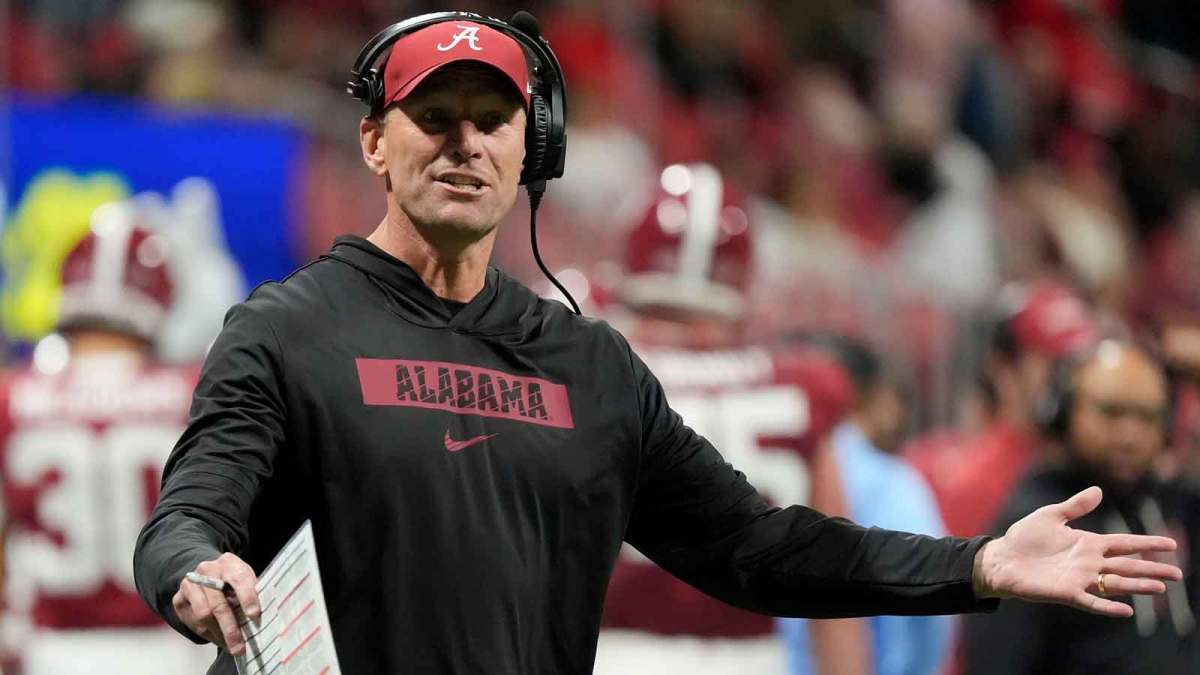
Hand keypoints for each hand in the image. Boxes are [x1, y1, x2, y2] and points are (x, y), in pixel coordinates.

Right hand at [173, 552, 260, 654]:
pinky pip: (193, 622)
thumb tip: (261, 618)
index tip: (254, 615)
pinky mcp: (179, 599)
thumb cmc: (234, 580)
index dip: (247, 597)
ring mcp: (190, 584)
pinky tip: (220, 639)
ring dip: (219, 635)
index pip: (239, 579)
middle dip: (230, 628)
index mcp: (229, 563)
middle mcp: (206, 571)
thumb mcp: (247, 580)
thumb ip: (254, 593)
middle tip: (240, 647)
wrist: (208, 574)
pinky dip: (209, 634)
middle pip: (218, 603)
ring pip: (203, 615)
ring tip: (232, 646)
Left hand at [973, 486, 1181, 616]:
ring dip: (1138, 586)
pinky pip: (1091, 601)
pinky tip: (1127, 610)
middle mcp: (1089, 563)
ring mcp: (1079, 579)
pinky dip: (1108, 606)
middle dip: (1152, 569)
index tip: (1172, 544)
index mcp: (1088, 543)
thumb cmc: (1025, 538)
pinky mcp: (1066, 593)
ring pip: (1115, 583)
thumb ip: (1075, 506)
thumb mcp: (1051, 515)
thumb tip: (1099, 490)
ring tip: (1161, 588)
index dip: (1147, 544)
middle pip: (1127, 565)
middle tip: (1178, 574)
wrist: (1001, 558)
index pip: (1124, 543)